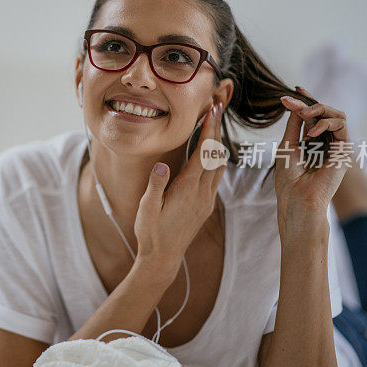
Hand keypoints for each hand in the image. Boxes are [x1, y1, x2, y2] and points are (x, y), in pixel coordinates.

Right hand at [133, 101, 226, 279]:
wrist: (163, 258)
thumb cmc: (151, 233)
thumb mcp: (147, 208)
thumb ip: (156, 186)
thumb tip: (160, 165)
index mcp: (188, 190)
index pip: (203, 153)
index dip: (209, 130)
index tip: (212, 110)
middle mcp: (202, 193)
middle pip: (215, 155)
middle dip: (217, 130)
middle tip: (217, 108)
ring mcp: (206, 200)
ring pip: (219, 166)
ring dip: (218, 144)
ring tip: (214, 126)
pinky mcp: (205, 206)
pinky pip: (216, 177)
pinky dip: (215, 160)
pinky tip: (210, 154)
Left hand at [275, 86, 351, 233]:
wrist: (298, 198)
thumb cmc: (289, 177)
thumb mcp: (288, 145)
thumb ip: (295, 124)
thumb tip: (297, 104)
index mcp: (311, 142)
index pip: (313, 116)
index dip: (307, 100)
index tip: (296, 88)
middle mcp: (325, 142)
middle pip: (324, 112)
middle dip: (309, 102)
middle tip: (292, 101)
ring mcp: (336, 146)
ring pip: (336, 115)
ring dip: (319, 109)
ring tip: (304, 113)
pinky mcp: (344, 150)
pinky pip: (341, 125)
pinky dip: (325, 123)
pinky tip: (310, 132)